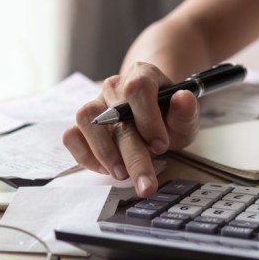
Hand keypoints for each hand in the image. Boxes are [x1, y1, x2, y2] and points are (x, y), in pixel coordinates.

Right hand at [62, 62, 199, 197]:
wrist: (152, 120)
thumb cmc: (167, 118)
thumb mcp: (184, 118)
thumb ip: (186, 111)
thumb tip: (183, 99)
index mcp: (143, 76)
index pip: (138, 88)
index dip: (148, 118)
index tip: (161, 146)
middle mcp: (115, 87)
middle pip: (115, 113)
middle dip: (133, 155)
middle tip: (146, 184)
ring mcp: (95, 104)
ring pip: (86, 119)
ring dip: (104, 152)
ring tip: (121, 174)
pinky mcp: (82, 124)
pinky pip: (71, 136)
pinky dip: (85, 155)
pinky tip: (105, 169)